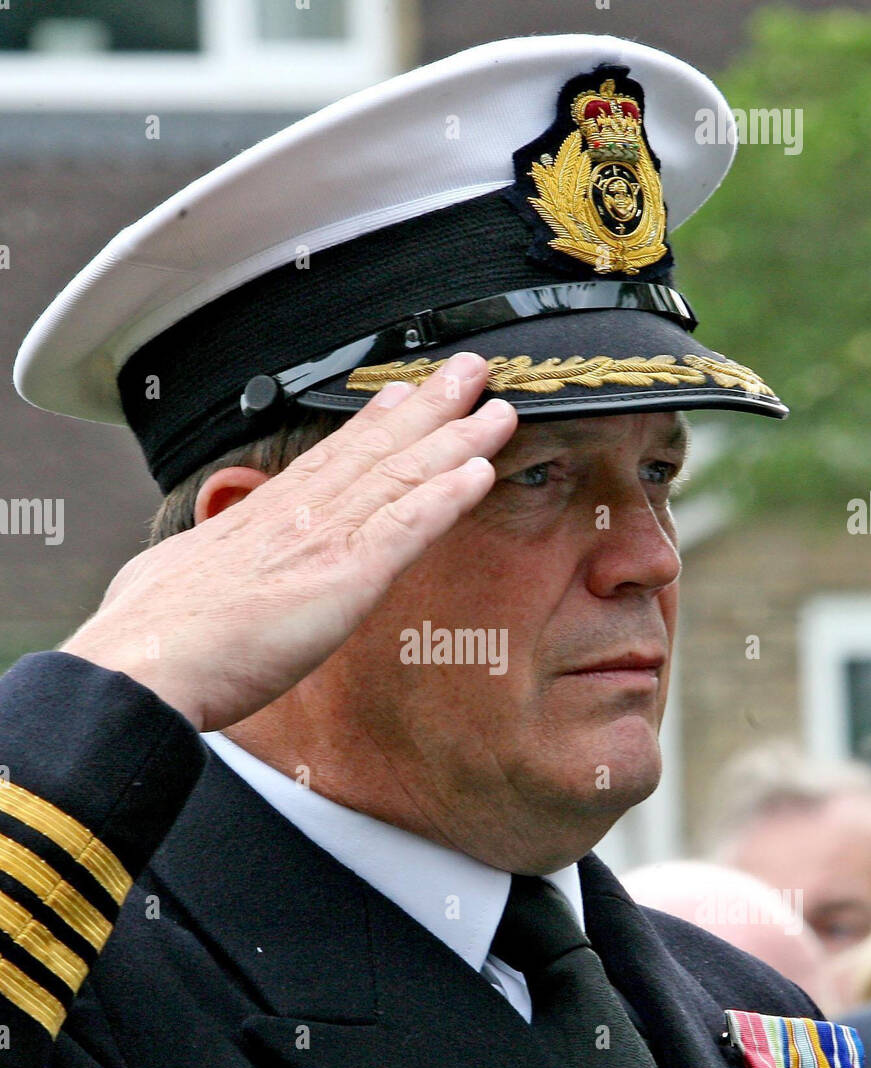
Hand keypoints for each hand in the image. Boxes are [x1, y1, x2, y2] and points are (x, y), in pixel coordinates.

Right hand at [59, 353, 516, 730]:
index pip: (328, 460)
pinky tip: (479, 473)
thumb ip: (200, 569)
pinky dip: (446, 497)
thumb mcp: (168, 580)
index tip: (400, 396)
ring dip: (455, 441)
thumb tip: (186, 572)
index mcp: (258, 519)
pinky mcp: (345, 576)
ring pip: (402, 476)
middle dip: (428, 408)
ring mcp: (324, 540)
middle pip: (376, 450)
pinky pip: (408, 527)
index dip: (372, 426)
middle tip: (469, 371)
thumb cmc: (148, 635)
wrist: (144, 662)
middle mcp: (298, 517)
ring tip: (496, 408)